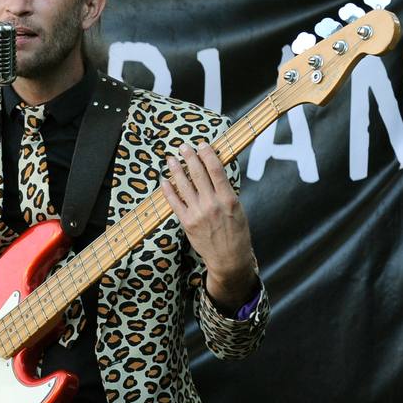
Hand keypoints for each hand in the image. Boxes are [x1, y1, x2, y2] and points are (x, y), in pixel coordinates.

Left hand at [161, 142, 257, 309]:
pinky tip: (164, 180)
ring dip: (176, 170)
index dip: (208, 155)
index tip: (202, 144)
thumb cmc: (236, 232)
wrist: (228, 257)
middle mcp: (212, 204)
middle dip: (190, 157)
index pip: (216, 170)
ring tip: (171, 159)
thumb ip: (225, 192)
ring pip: (184, 186)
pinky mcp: (187, 222)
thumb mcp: (238, 209)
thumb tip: (215, 173)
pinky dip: (168, 190)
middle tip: (183, 146)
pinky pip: (174, 203)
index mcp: (228, 199)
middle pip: (198, 174)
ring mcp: (198, 213)